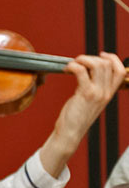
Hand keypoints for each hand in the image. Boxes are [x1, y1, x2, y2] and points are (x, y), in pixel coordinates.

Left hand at [40, 52, 124, 176]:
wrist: (70, 132)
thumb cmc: (77, 116)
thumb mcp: (91, 101)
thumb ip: (95, 88)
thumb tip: (87, 71)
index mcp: (110, 93)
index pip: (121, 71)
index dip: (113, 59)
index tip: (100, 55)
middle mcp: (106, 92)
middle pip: (107, 64)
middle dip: (91, 57)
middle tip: (78, 62)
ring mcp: (97, 93)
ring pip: (97, 65)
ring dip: (83, 59)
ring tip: (72, 64)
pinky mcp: (85, 94)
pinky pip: (81, 71)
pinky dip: (73, 66)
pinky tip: (67, 69)